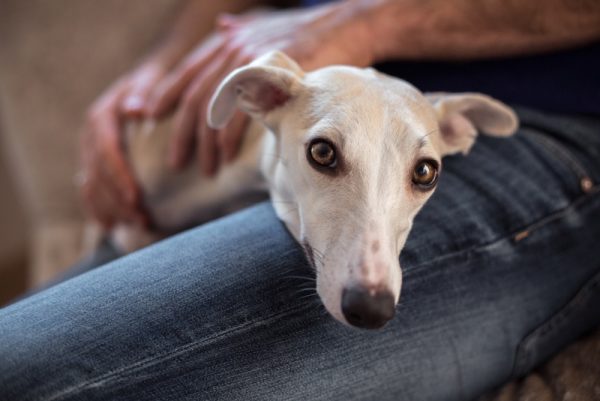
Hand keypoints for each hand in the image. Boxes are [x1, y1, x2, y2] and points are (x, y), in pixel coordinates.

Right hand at [80, 62, 168, 228]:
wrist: (148, 83)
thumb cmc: (157, 83)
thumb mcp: (153, 80)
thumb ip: (145, 93)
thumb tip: (136, 109)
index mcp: (102, 116)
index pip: (107, 151)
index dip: (120, 176)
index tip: (137, 198)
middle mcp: (91, 135)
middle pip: (98, 174)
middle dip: (119, 200)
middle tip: (143, 220)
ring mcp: (90, 151)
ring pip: (93, 186)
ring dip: (113, 209)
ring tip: (140, 226)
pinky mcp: (95, 163)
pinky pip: (90, 190)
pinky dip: (99, 209)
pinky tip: (112, 227)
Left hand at [146, 4, 374, 175]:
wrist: (347, 26)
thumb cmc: (309, 33)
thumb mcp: (267, 28)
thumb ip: (240, 32)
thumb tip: (221, 27)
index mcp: (227, 41)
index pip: (186, 71)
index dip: (163, 94)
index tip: (144, 116)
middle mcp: (232, 48)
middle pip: (194, 97)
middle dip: (181, 133)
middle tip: (174, 162)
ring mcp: (250, 61)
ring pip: (214, 110)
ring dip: (207, 145)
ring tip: (206, 170)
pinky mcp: (269, 77)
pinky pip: (241, 114)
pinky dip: (230, 139)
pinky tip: (227, 157)